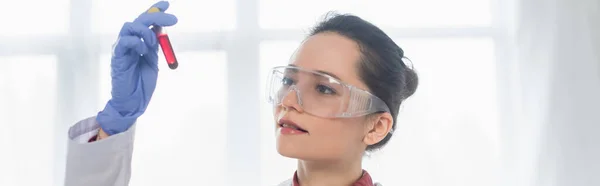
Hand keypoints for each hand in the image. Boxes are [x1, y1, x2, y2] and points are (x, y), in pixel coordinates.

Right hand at [97, 1, 177, 134]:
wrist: (134, 101)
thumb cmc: (143, 83)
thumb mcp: (153, 60)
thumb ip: (156, 45)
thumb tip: (161, 28)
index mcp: (139, 42)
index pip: (146, 21)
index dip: (155, 10)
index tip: (166, 4)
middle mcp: (129, 42)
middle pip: (140, 20)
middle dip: (156, 16)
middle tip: (173, 19)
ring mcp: (122, 48)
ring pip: (130, 26)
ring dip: (145, 31)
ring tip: (153, 43)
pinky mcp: (117, 57)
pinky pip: (124, 41)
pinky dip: (136, 42)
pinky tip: (143, 50)